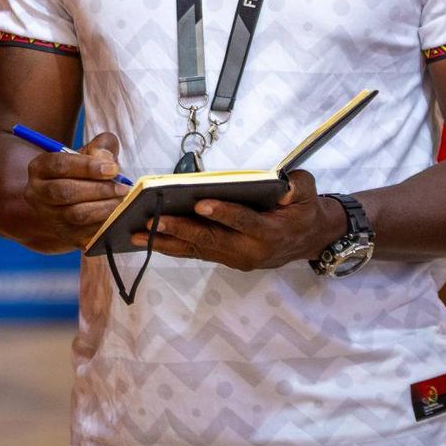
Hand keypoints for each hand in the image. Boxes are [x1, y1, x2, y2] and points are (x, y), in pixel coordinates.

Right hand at [21, 132, 125, 251]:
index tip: (112, 169)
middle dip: (98, 189)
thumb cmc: (79, 174)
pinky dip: (104, 224)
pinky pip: (85, 233)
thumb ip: (100, 147)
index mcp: (40, 168)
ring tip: (121, 201)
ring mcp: (48, 217)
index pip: (60, 165)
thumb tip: (106, 158)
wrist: (63, 206)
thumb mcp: (86, 154)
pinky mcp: (63, 236)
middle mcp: (37, 193)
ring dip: (103, 208)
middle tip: (122, 188)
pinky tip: (115, 216)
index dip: (87, 167)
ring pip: (75, 215)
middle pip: (65, 192)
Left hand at [136, 169, 344, 269]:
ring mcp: (235, 259)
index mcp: (270, 232)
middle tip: (153, 220)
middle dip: (181, 229)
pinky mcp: (224, 259)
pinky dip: (170, 246)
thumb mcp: (308, 193)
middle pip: (212, 240)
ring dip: (166, 241)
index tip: (200, 204)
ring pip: (197, 250)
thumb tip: (283, 186)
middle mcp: (250, 250)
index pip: (244, 222)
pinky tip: (145, 238)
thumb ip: (299, 185)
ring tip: (136, 232)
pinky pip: (194, 253)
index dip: (224, 213)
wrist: (308, 239)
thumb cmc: (302, 209)